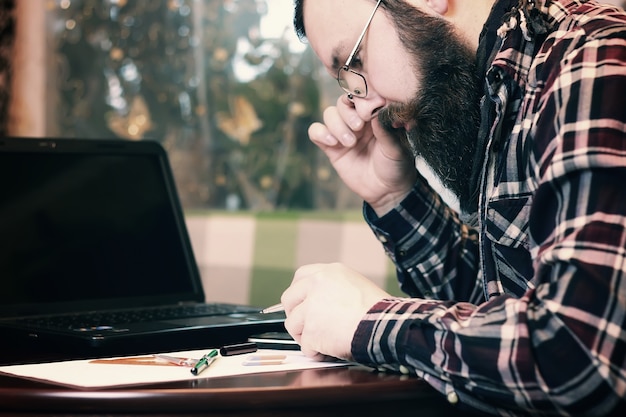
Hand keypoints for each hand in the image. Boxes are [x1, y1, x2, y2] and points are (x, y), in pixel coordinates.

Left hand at [281, 263, 389, 360]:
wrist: (384, 325)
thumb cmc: (378, 311)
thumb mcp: (356, 286)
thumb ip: (334, 290)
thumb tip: (323, 304)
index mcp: (329, 272)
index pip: (301, 276)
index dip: (299, 293)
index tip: (301, 304)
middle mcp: (316, 285)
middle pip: (289, 299)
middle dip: (295, 315)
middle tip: (306, 327)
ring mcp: (311, 308)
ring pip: (293, 324)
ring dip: (305, 336)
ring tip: (324, 341)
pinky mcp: (311, 330)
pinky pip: (305, 346)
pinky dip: (316, 352)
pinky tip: (330, 350)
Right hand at [308, 95, 416, 215]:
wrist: (386, 191)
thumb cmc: (396, 166)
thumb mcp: (396, 148)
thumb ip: (386, 129)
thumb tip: (377, 111)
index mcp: (375, 114)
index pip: (362, 95)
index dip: (361, 99)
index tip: (369, 112)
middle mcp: (358, 120)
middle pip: (343, 102)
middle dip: (347, 113)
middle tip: (358, 127)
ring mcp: (343, 133)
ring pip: (329, 114)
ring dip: (337, 126)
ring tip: (349, 143)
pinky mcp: (331, 147)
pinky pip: (316, 132)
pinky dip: (320, 133)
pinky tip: (332, 143)